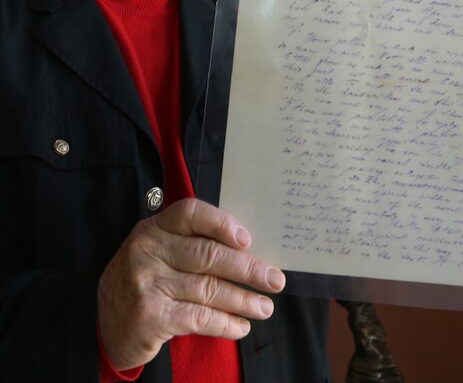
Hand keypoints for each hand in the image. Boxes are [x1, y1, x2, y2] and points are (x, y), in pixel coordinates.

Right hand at [97, 198, 284, 370]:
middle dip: (248, 269)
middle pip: (208, 255)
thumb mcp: (159, 254)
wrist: (106, 328)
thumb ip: (191, 245)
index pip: (190, 213)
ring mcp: (147, 284)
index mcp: (154, 229)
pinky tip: (242, 327)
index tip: (248, 239)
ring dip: (244, 300)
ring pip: (209, 289)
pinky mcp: (150, 316)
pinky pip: (199, 317)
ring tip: (266, 307)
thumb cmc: (147, 283)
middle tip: (276, 280)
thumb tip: (250, 251)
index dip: (221, 223)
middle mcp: (147, 252)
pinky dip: (225, 323)